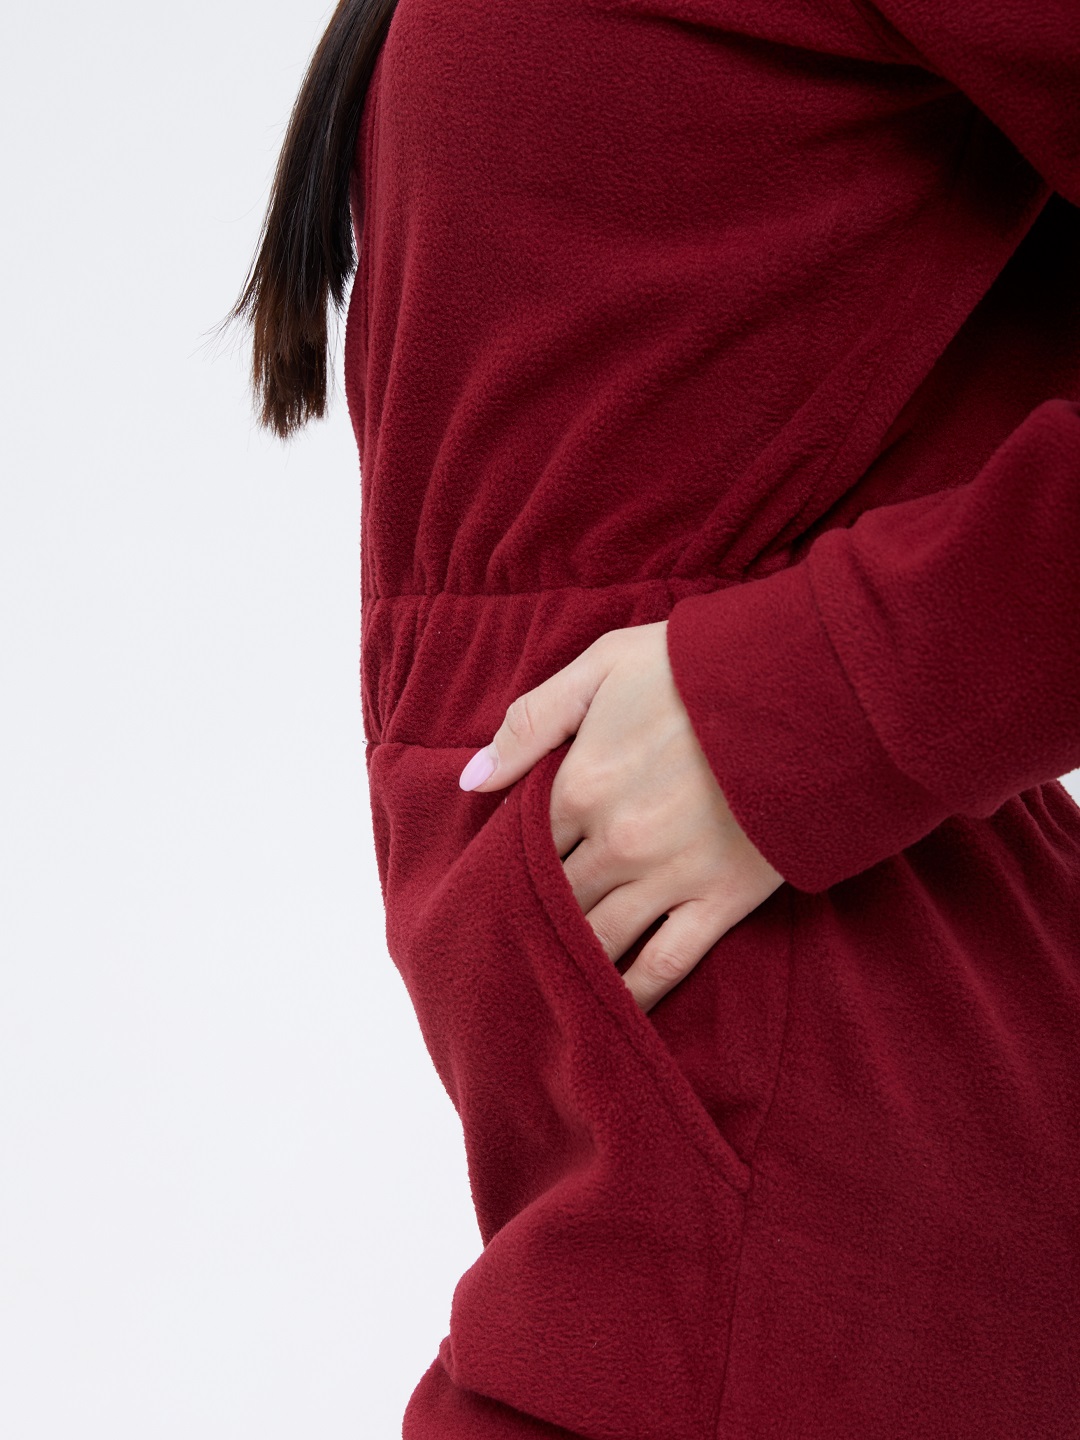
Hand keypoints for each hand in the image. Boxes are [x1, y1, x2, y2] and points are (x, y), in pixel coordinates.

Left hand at [457, 621, 784, 1011]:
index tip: (496, 881)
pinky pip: (664, 963)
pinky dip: (633, 993)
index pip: (522, 844)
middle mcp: (614, 842)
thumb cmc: (700, 665)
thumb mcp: (604, 664)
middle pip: (553, 897)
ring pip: (598, 938)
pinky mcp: (720, 900)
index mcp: (579, 785)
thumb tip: (472, 780)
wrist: (808, 684)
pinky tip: (611, 1010)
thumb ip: (532, 721)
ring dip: (569, 962)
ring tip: (544, 987)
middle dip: (530, 918)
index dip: (507, 863)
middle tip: (508, 944)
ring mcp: (667, 877)